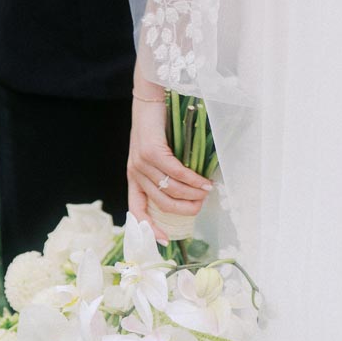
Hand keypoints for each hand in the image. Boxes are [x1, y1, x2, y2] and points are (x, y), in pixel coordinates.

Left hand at [127, 72, 214, 242]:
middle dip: (185, 210)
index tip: (167, 240)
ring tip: (208, 193)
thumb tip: (187, 195)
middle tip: (202, 206)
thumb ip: (163, 175)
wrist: (148, 100)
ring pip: (172, 190)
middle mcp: (135, 174)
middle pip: (162, 204)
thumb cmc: (155, 127)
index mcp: (133, 178)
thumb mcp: (154, 155)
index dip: (151, 228)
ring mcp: (141, 163)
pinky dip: (193, 180)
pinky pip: (176, 173)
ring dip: (193, 195)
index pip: (137, 211)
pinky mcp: (152, 152)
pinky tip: (205, 182)